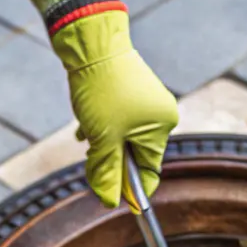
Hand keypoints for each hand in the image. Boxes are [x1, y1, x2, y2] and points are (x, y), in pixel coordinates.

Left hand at [52, 11, 177, 207]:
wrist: (92, 44)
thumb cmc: (102, 91)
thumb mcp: (103, 140)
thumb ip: (107, 172)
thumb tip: (110, 202)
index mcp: (161, 127)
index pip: (149, 171)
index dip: (130, 189)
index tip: (112, 199)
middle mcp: (159, 114)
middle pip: (133, 154)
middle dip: (109, 158)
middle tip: (91, 157)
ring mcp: (145, 101)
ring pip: (120, 136)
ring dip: (101, 141)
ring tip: (87, 129)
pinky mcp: (129, 91)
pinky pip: (115, 119)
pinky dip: (99, 125)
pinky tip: (84, 121)